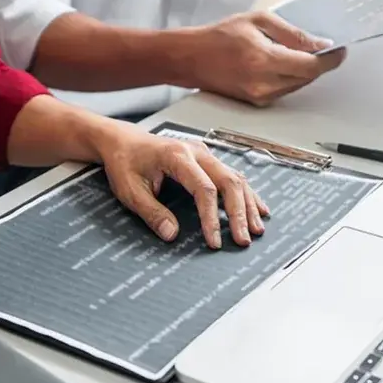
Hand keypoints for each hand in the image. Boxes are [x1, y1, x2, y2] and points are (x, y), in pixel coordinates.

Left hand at [96, 127, 268, 249]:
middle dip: (239, 213)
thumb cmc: (125, 162)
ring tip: (256, 229)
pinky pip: (233, 176)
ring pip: (235, 178)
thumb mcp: (130, 191)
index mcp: (177, 156)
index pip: (204, 189)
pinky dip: (247, 194)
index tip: (213, 241)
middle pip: (228, 182)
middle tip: (243, 239)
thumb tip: (172, 235)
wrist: (123, 141)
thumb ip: (151, 213)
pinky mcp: (208, 160)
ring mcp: (204, 154)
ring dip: (248, 205)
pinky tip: (259, 209)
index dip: (211, 217)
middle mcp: (196, 152)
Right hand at [185, 12, 346, 106]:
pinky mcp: (257, 103)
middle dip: (317, 62)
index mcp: (263, 60)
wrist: (191, 58)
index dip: (330, 60)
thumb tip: (320, 44)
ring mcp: (260, 96)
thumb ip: (292, 33)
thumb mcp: (258, 21)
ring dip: (303, 69)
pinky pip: (285, 89)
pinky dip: (289, 76)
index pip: (310, 66)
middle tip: (320, 46)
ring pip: (298, 84)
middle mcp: (263, 83)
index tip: (340, 51)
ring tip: (292, 51)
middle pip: (307, 77)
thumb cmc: (220, 36)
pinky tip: (279, 63)